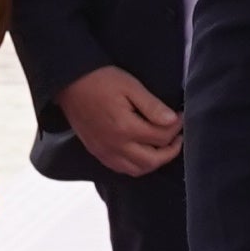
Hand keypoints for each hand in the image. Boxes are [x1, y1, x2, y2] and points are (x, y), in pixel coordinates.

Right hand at [60, 66, 183, 175]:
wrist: (69, 84)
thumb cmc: (101, 81)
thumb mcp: (130, 86)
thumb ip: (152, 106)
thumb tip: (173, 120)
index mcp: (125, 128)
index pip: (161, 137)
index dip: (176, 127)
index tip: (180, 116)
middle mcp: (115, 145)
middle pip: (153, 160)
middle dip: (171, 150)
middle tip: (178, 136)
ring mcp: (105, 152)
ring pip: (138, 169)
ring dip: (155, 161)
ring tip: (163, 145)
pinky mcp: (97, 152)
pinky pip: (121, 168)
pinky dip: (137, 165)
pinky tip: (142, 152)